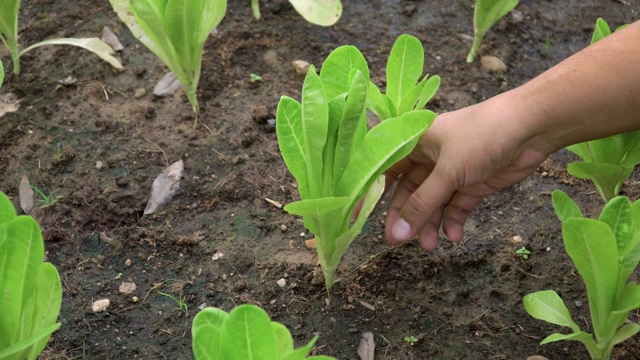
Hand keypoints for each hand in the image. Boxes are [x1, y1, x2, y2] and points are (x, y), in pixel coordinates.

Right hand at [383, 96, 549, 249]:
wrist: (530, 129)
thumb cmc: (480, 137)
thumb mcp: (447, 171)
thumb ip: (422, 204)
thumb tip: (396, 234)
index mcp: (414, 142)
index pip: (384, 169)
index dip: (371, 192)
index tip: (358, 217)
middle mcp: (428, 157)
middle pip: (408, 191)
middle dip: (405, 216)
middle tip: (397, 242)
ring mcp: (451, 172)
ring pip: (432, 203)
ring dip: (430, 223)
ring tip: (430, 245)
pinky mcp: (471, 184)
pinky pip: (455, 206)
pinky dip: (453, 221)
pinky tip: (454, 236)